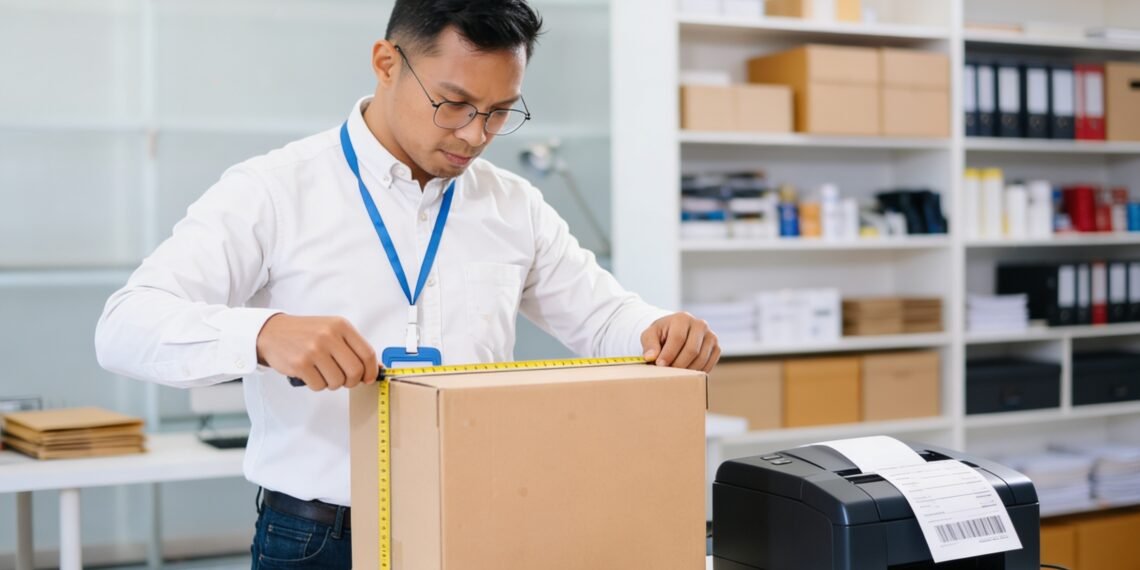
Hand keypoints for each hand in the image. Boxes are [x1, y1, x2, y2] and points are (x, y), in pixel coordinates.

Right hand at [256, 314, 379, 390]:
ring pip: (337, 382)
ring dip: (332, 383)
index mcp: (341, 326)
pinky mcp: (300, 364)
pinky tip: (311, 374)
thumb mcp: (332, 331)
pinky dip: (317, 385)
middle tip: (344, 379)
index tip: (368, 378)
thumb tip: (375, 368)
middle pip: (355, 371)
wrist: (273, 332)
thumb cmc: (306, 334)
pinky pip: (319, 386)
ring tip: (323, 373)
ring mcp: (314, 350)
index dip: (371, 371)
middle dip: (352, 381)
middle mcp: (329, 336)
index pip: (367, 353)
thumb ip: (353, 347)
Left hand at [640, 312, 720, 372]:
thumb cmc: (661, 334)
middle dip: (678, 365)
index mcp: (682, 318)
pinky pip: (709, 364)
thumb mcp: (650, 335)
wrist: (675, 333)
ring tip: (675, 374)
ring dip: (687, 371)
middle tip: (667, 373)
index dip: (668, 354)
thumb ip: (649, 344)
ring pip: (701, 359)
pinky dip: (697, 372)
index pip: (678, 338)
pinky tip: (686, 373)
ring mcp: (711, 336)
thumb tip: (651, 357)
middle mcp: (700, 325)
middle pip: (692, 350)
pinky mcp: (716, 348)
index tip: (659, 365)